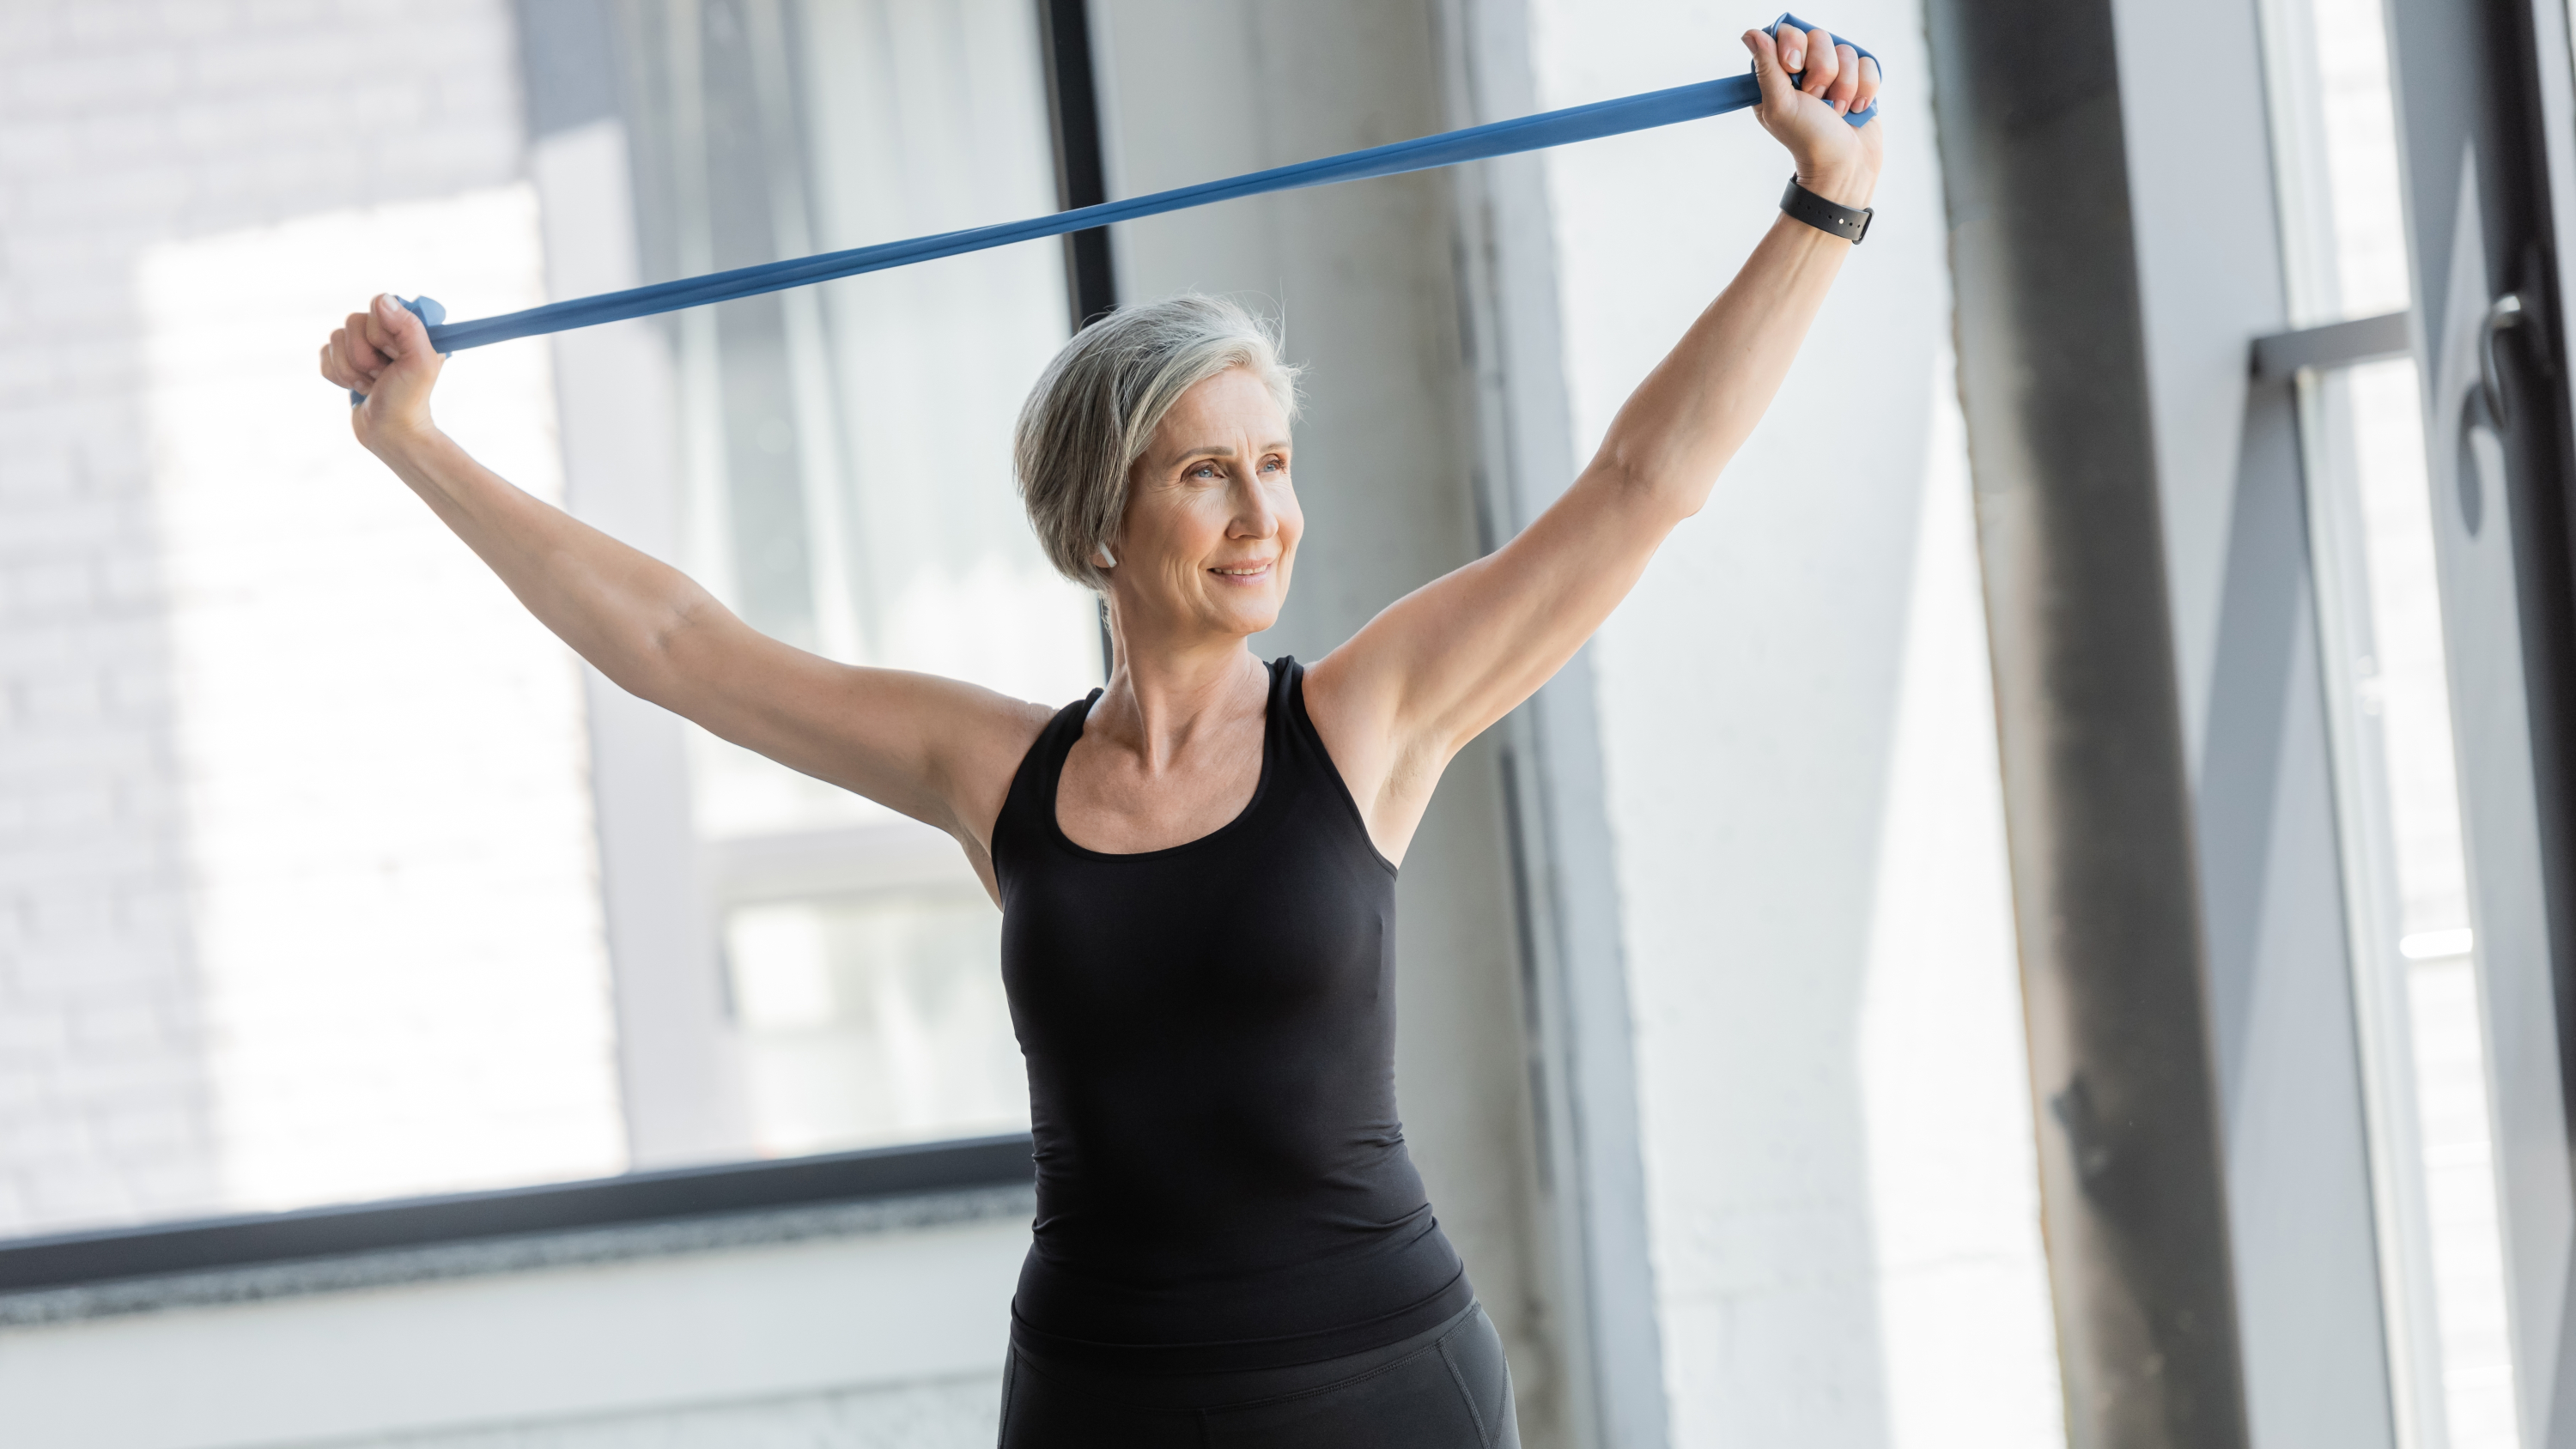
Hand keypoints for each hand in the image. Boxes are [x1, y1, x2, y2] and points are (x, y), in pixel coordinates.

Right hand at [319, 293, 444, 455]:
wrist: (392, 434)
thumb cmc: (410, 400)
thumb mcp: (420, 362)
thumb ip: (408, 326)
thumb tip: (381, 300)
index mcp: (408, 328)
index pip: (378, 305)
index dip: (380, 333)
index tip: (395, 356)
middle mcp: (385, 333)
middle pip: (352, 322)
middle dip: (364, 356)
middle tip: (383, 375)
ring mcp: (362, 348)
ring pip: (334, 339)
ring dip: (351, 369)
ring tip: (372, 385)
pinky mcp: (344, 363)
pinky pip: (324, 355)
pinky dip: (337, 375)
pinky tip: (357, 387)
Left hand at [1741, 23, 1883, 209]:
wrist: (1844, 164)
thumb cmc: (1807, 139)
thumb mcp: (1779, 104)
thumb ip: (1766, 68)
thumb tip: (1751, 34)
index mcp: (1779, 73)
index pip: (1787, 32)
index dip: (1794, 46)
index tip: (1794, 69)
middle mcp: (1806, 69)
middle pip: (1819, 37)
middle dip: (1822, 71)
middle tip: (1816, 98)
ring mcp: (1835, 73)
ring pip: (1846, 50)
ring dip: (1844, 85)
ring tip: (1837, 110)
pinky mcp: (1860, 80)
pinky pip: (1868, 63)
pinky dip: (1864, 88)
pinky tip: (1855, 109)